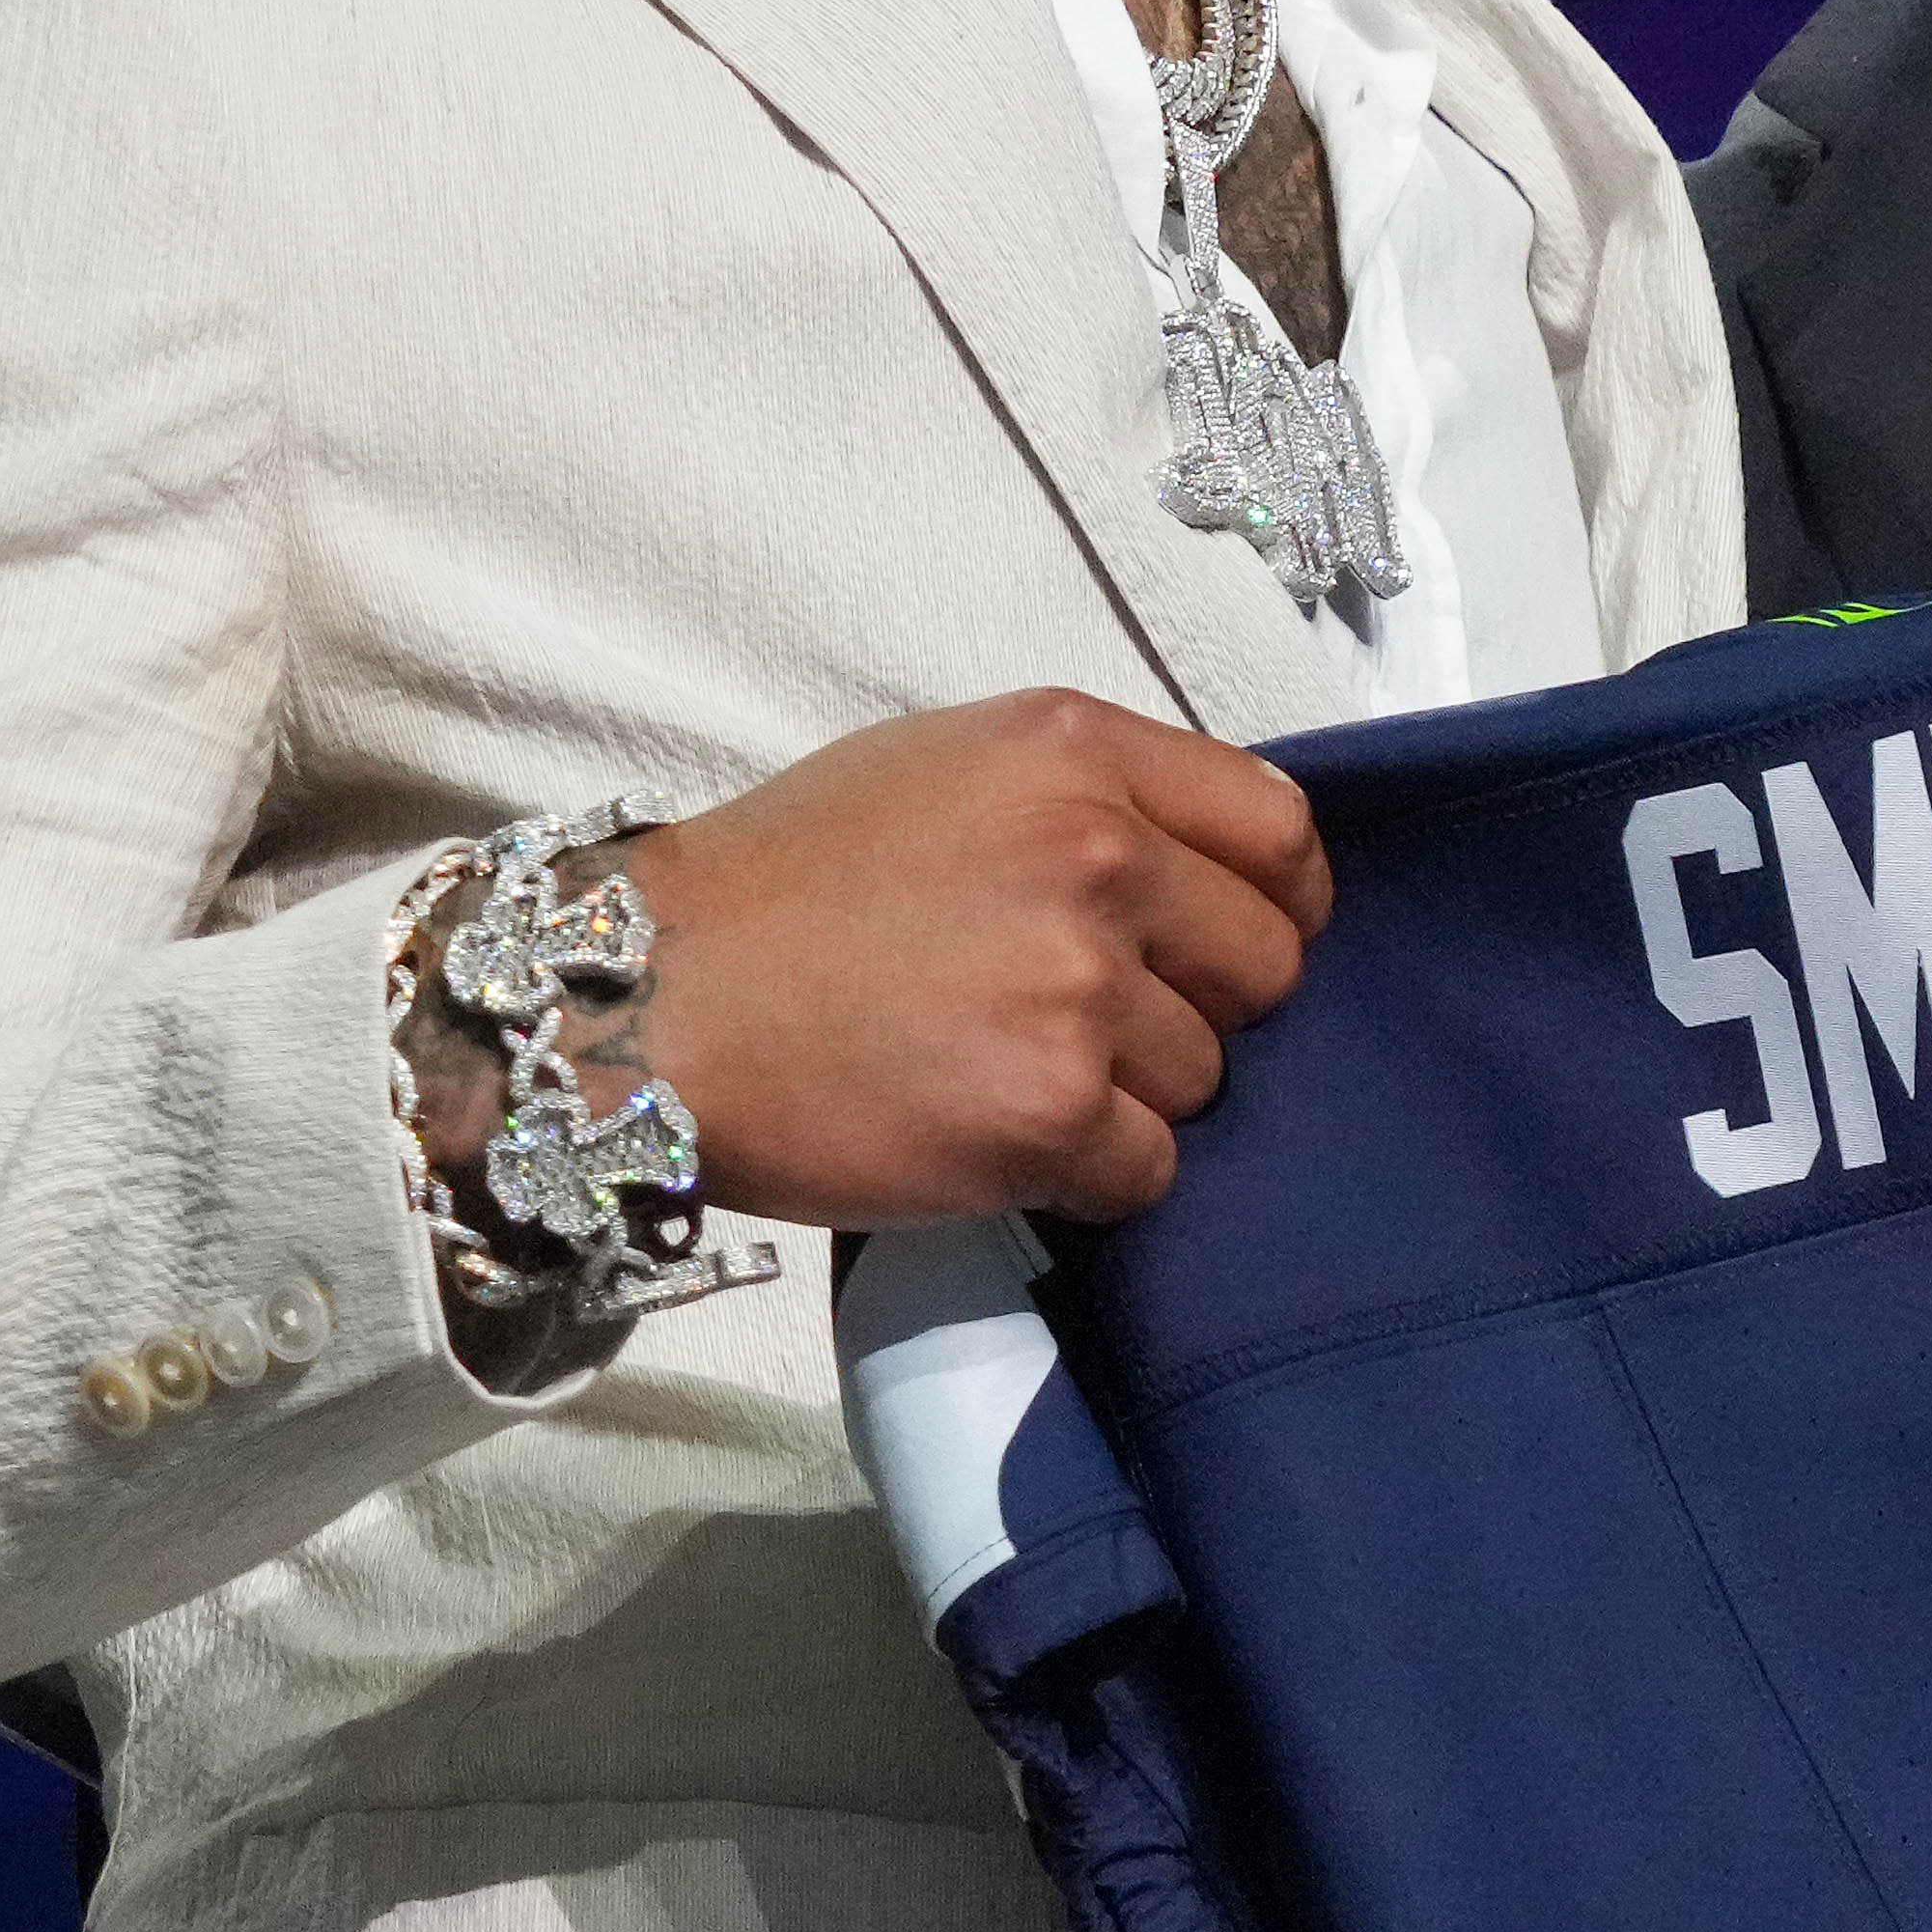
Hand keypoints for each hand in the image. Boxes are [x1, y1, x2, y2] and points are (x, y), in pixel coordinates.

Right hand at [621, 690, 1329, 1224]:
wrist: (650, 1000)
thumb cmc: (781, 887)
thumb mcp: (944, 769)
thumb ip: (1086, 798)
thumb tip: (1195, 872)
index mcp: (1077, 755)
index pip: (1280, 835)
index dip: (1276, 906)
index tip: (1232, 945)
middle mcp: (1097, 854)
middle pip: (1266, 968)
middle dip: (1203, 1010)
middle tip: (1097, 1027)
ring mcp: (1078, 987)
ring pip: (1206, 1078)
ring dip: (1129, 1097)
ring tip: (1006, 1074)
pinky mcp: (1049, 1111)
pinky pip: (1149, 1170)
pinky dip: (1090, 1177)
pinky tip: (999, 1143)